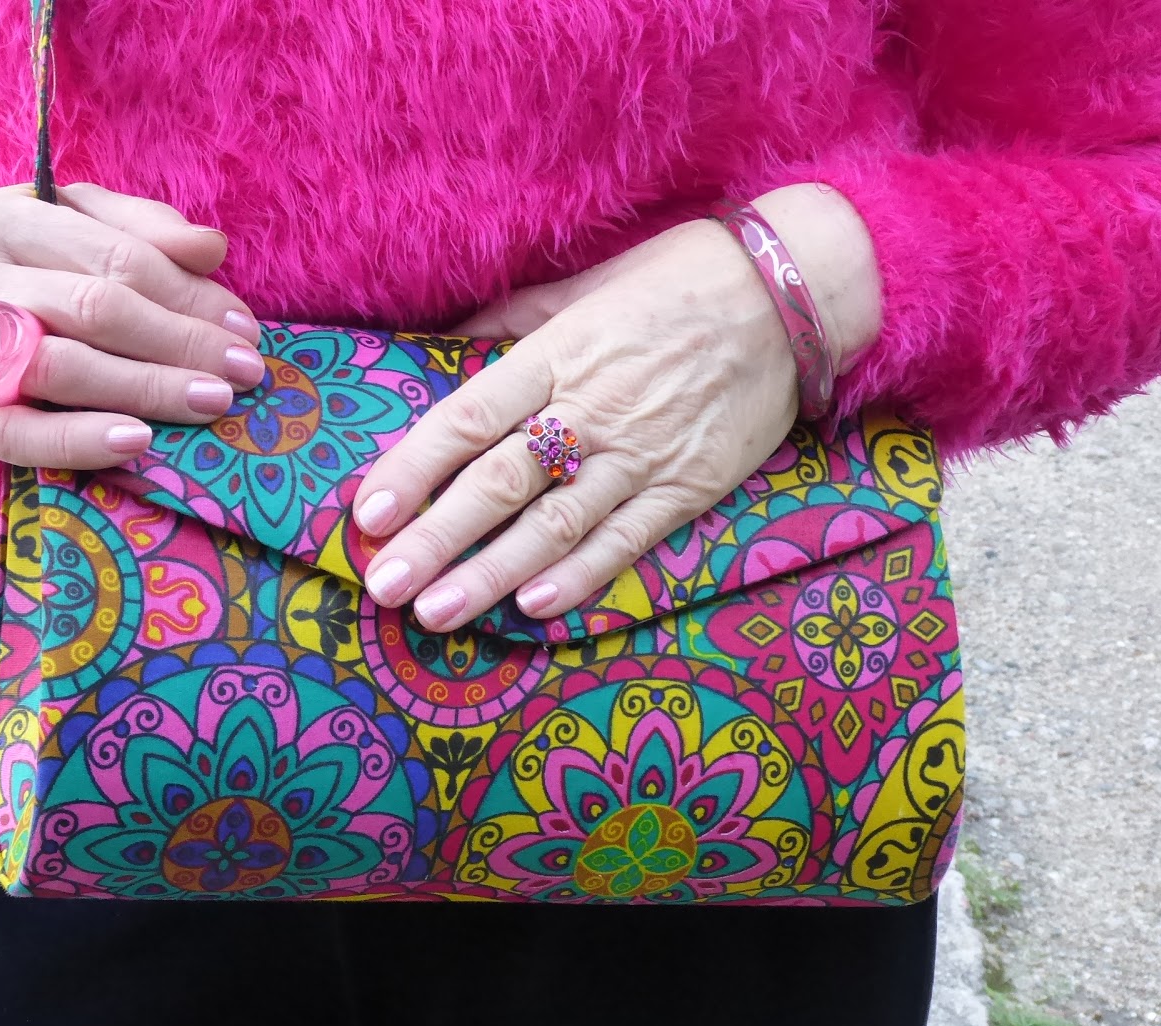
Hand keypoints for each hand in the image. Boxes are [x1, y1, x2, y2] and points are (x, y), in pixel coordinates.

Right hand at [0, 180, 264, 468]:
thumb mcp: (64, 235)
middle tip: (245, 372)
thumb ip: (137, 232)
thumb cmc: (9, 286)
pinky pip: (14, 432)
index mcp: (1, 217)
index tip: (244, 328)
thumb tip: (212, 247)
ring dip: (147, 386)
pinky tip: (139, 441)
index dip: (190, 294)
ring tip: (212, 402)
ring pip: (61, 364)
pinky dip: (79, 438)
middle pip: (97, 308)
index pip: (117, 256)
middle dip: (182, 341)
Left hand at [350, 184, 882, 631]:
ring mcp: (642, 454)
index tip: (368, 511)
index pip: (468, 418)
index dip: (413, 468)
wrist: (792, 293)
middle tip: (383, 585)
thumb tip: (444, 347)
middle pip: (500, 483)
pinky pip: (627, 540)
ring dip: (492, 573)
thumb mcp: (584, 284)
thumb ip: (511, 323)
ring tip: (437, 612)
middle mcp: (593, 409)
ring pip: (556, 524)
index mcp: (558, 354)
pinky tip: (535, 607)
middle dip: (436, 539)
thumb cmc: (678, 279)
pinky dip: (581, 576)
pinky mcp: (688, 486)